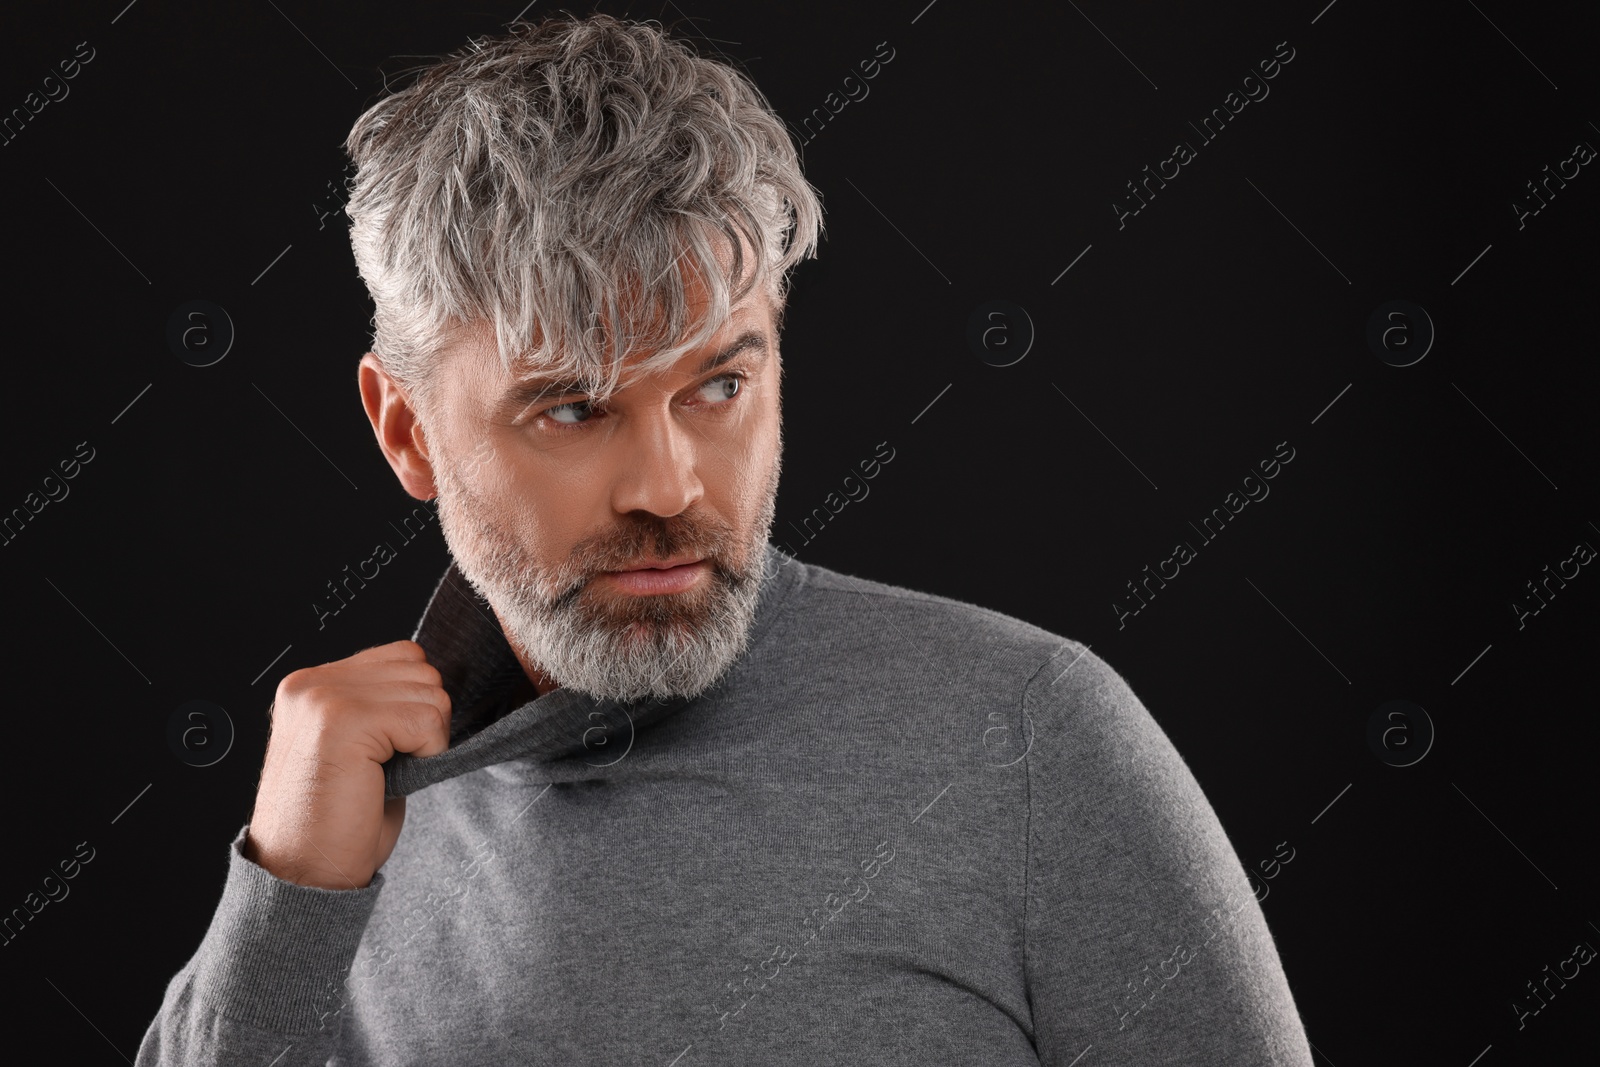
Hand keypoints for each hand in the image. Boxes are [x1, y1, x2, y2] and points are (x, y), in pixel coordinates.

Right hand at [242, 640, 450, 888]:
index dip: (416, 702)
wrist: (303, 874)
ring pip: (430, 692)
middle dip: (425, 720)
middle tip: (389, 765)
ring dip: (425, 739)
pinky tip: (388, 778)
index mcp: (311, 685)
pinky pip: (427, 720)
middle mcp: (311, 683)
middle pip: (422, 670)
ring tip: (384, 772)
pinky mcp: (344, 719)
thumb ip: (381, 704)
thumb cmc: (334, 824)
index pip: (403, 655)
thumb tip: (432, 685)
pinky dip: (426, 754)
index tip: (392, 746)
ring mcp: (324, 697)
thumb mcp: (357, 748)